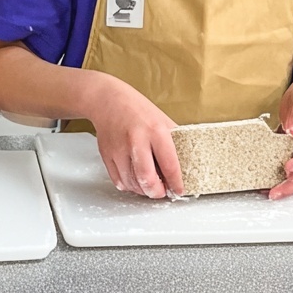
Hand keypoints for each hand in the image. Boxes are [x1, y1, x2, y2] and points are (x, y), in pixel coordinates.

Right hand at [89, 76, 183, 199]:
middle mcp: (136, 140)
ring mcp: (119, 149)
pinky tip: (134, 180)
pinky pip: (118, 180)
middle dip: (157, 192)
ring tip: (149, 185)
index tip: (179, 190)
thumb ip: (172, 141)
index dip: (176, 183)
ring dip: (143, 190)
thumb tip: (185, 163)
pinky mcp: (106, 154)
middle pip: (147, 179)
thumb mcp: (161, 120)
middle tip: (162, 192)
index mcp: (155, 130)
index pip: (169, 165)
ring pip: (131, 183)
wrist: (107, 100)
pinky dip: (128, 185)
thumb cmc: (137, 109)